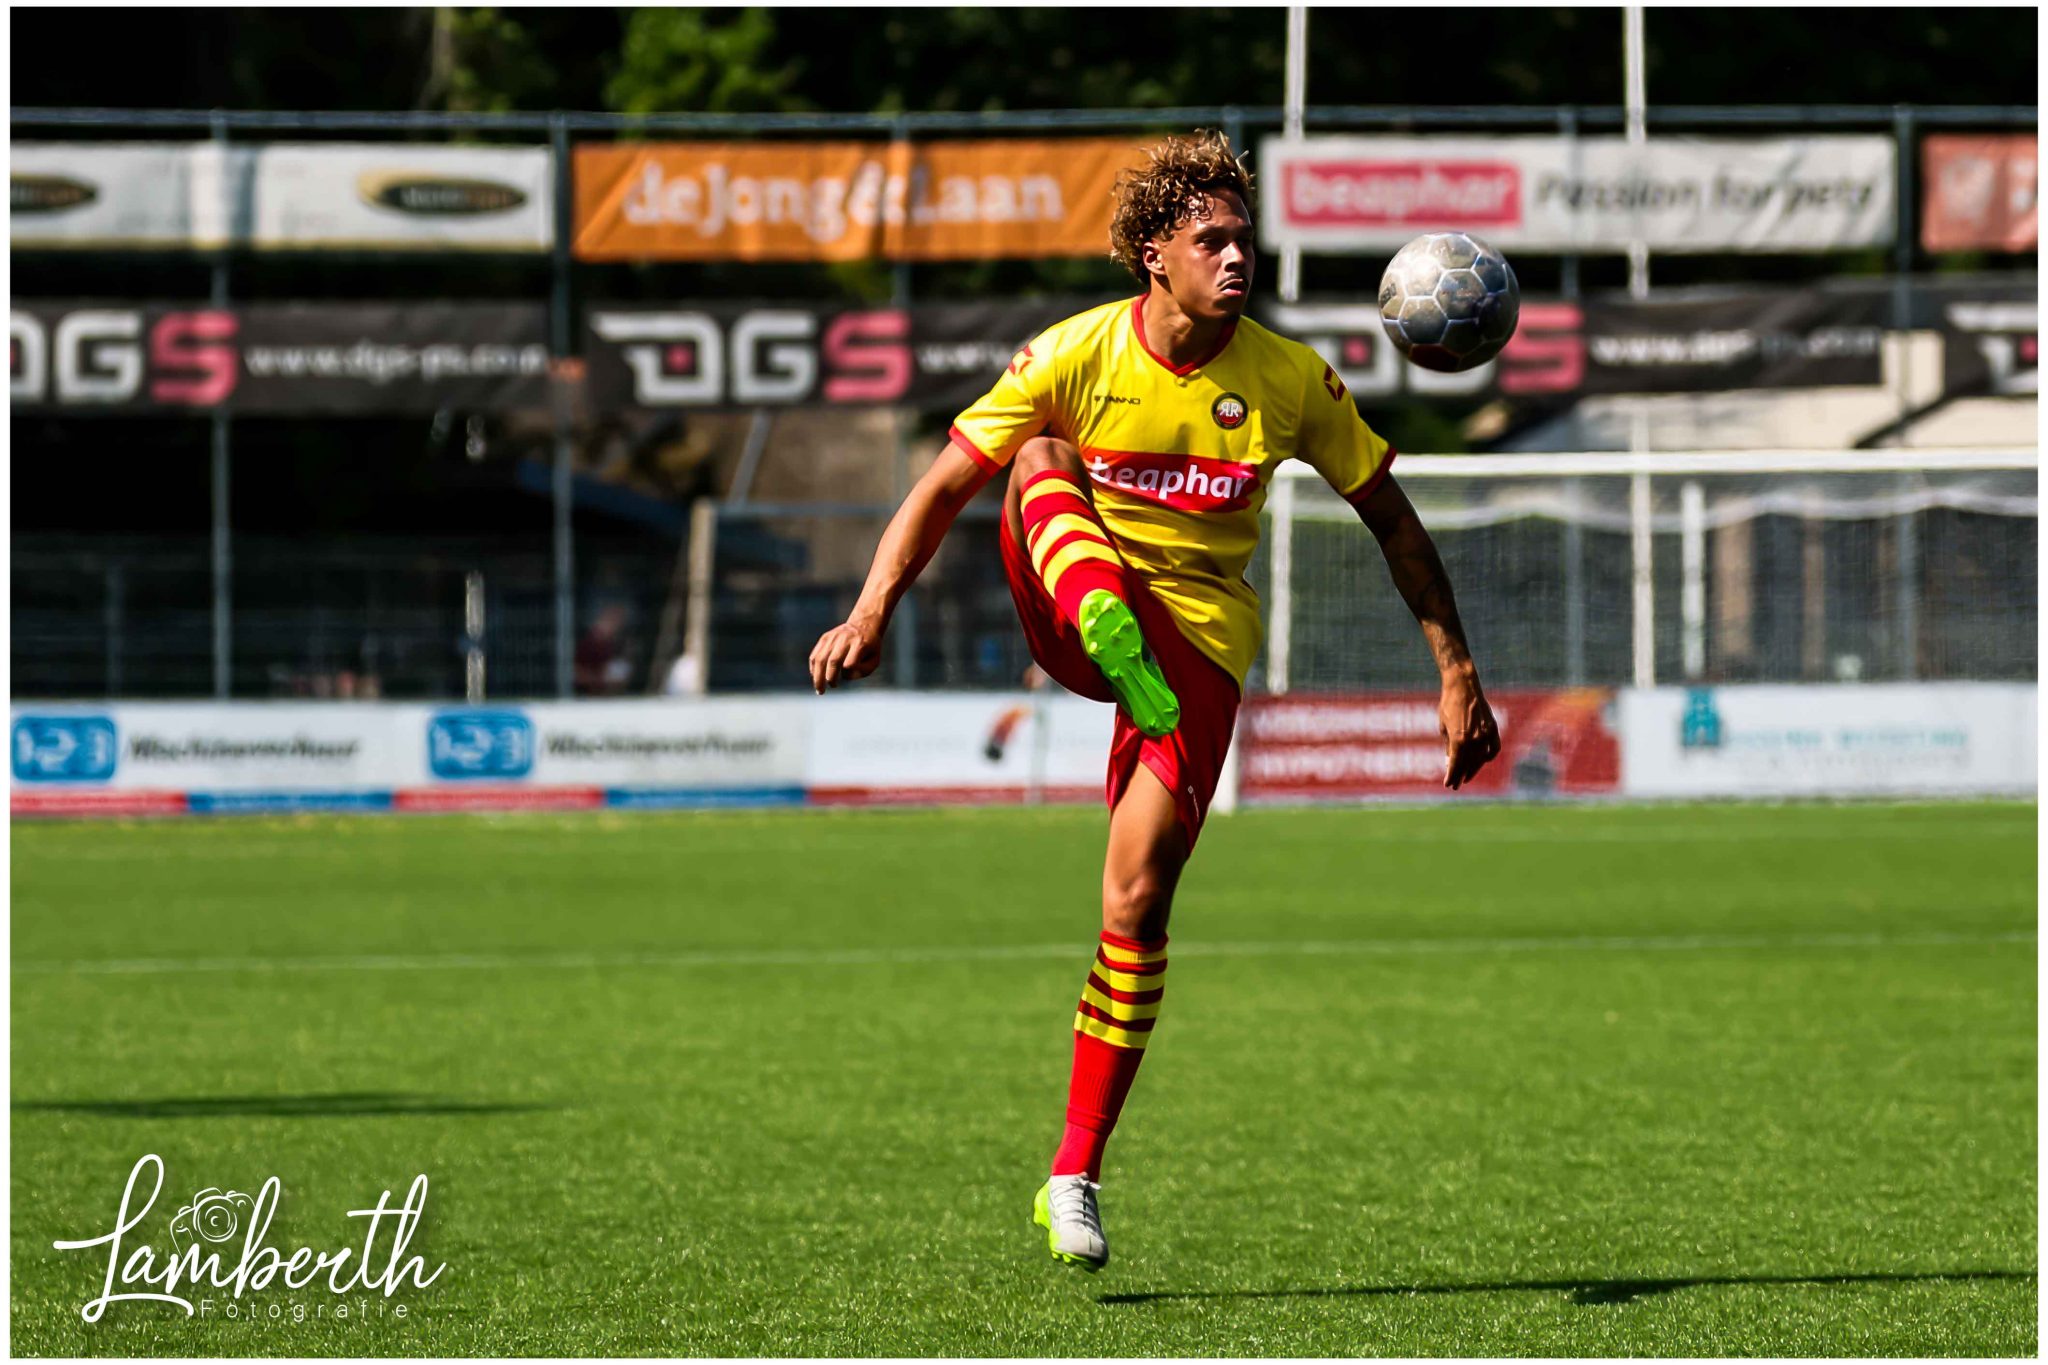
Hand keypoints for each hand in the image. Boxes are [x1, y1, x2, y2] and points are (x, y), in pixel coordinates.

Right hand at [808, 615, 883, 693]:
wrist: (863, 624)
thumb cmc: (870, 648)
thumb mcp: (874, 659)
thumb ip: (863, 671)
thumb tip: (844, 676)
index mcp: (860, 643)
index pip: (850, 664)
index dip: (848, 675)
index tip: (848, 676)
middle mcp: (845, 639)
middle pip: (833, 661)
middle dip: (829, 679)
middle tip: (825, 691)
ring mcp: (833, 637)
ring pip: (820, 658)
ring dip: (817, 676)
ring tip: (819, 689)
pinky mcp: (824, 637)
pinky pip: (815, 654)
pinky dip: (813, 668)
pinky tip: (815, 677)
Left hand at [1439, 671, 1500, 790]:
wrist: (1463, 685)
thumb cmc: (1448, 705)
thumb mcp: (1443, 727)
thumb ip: (1448, 746)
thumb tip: (1450, 763)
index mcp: (1459, 739)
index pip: (1455, 764)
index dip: (1451, 776)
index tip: (1448, 785)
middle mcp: (1474, 739)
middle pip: (1468, 764)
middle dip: (1461, 775)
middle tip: (1456, 784)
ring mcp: (1486, 734)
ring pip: (1481, 759)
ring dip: (1474, 769)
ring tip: (1467, 776)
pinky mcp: (1493, 728)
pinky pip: (1494, 748)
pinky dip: (1489, 756)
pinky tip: (1483, 762)